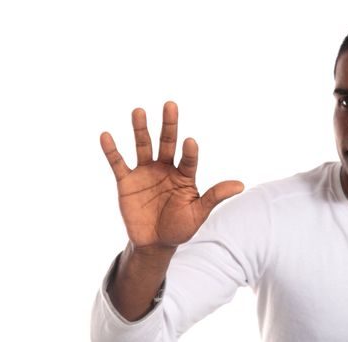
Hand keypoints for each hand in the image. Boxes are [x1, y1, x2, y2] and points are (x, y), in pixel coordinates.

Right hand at [100, 101, 243, 250]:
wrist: (155, 243)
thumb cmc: (180, 227)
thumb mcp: (198, 213)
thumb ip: (215, 197)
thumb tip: (241, 185)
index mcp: (184, 175)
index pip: (189, 160)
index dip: (189, 152)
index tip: (190, 142)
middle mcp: (165, 168)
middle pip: (167, 143)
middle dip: (169, 125)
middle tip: (170, 105)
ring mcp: (145, 173)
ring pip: (143, 146)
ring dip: (141, 130)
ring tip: (139, 111)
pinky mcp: (126, 181)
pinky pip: (118, 163)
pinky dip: (112, 150)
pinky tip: (106, 135)